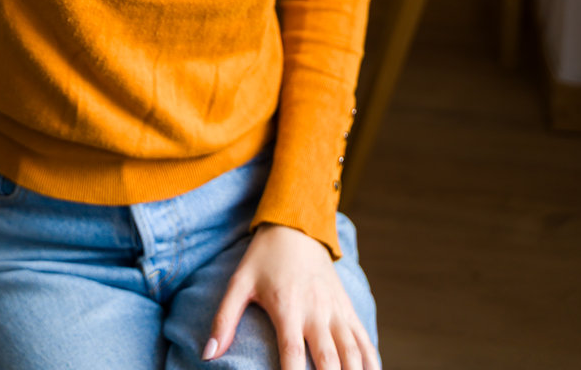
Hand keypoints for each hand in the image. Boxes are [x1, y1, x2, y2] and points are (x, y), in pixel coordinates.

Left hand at [203, 223, 379, 369]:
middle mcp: (316, 311)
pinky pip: (365, 339)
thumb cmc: (264, 257)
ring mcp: (335, 311)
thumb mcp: (239, 282)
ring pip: (353, 353)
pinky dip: (372, 362)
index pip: (292, 354)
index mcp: (287, 307)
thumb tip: (208, 354)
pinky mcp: (347, 308)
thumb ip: (224, 319)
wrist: (297, 226)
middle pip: (329, 360)